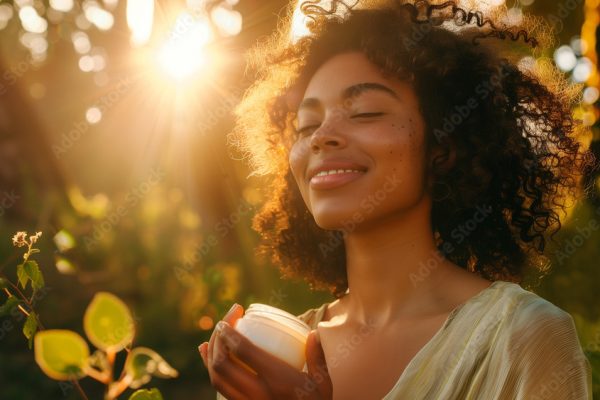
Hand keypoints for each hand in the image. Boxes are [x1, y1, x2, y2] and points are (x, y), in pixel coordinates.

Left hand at [198, 303, 332, 399]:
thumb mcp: (322, 383)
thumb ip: (317, 357)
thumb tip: (314, 332)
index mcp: (277, 381)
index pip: (244, 352)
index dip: (231, 332)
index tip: (231, 317)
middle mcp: (257, 394)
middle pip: (222, 363)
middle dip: (218, 339)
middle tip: (224, 323)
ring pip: (216, 378)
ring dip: (211, 354)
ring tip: (215, 335)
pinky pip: (220, 389)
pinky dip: (210, 369)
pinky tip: (208, 354)